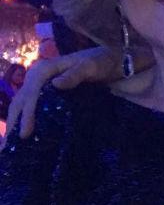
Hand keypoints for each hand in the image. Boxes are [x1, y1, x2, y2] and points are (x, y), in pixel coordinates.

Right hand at [2, 47, 121, 142]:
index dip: (27, 113)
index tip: (26, 132)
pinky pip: (33, 105)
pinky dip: (26, 118)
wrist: (110, 60)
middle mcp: (39, 76)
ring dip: (16, 121)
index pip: (31, 93)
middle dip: (15, 120)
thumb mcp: (91, 67)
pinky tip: (25, 132)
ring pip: (23, 103)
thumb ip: (75, 75)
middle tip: (10, 144)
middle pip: (21, 99)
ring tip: (11, 143)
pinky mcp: (47, 92)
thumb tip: (56, 84)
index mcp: (46, 69)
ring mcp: (42, 84)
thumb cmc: (101, 62)